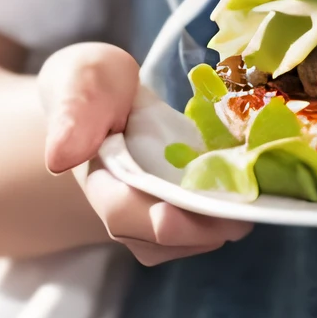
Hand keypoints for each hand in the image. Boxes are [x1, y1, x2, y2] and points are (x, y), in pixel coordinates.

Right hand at [38, 41, 250, 265]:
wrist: (107, 96)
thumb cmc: (94, 83)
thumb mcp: (80, 79)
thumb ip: (73, 110)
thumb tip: (59, 156)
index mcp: (98, 180)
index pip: (122, 213)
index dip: (154, 221)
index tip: (182, 214)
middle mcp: (124, 210)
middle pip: (161, 237)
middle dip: (202, 228)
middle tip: (244, 212)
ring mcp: (152, 215)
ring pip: (186, 238)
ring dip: (220, 224)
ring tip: (256, 200)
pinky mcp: (179, 209)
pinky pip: (203, 224)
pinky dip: (227, 211)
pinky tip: (252, 187)